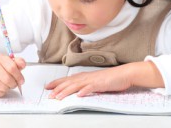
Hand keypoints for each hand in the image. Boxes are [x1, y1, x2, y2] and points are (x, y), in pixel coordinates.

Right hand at [0, 54, 25, 96]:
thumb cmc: (3, 67)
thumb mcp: (12, 62)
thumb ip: (19, 62)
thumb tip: (23, 64)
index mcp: (1, 59)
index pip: (12, 67)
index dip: (18, 76)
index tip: (21, 80)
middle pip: (7, 79)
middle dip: (14, 83)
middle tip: (15, 83)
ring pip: (3, 87)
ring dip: (9, 88)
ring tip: (9, 84)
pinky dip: (3, 92)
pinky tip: (2, 87)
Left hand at [45, 61, 163, 99]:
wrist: (123, 74)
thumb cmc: (109, 78)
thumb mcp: (94, 81)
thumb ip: (85, 84)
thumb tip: (77, 90)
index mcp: (84, 76)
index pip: (67, 79)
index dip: (57, 83)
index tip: (48, 86)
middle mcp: (86, 77)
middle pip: (68, 83)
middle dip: (57, 88)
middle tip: (49, 94)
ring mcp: (92, 80)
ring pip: (76, 86)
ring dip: (66, 91)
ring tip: (58, 97)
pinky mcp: (100, 84)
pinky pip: (91, 88)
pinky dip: (84, 91)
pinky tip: (79, 95)